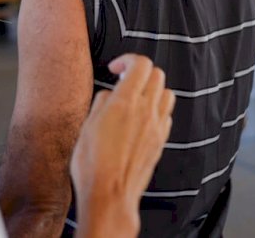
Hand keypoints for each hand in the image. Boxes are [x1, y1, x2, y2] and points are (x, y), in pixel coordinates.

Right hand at [70, 54, 175, 237]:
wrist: (110, 195)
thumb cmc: (92, 164)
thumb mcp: (87, 125)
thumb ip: (102, 103)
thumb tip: (110, 94)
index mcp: (125, 103)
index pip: (141, 64)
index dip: (128, 60)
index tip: (115, 68)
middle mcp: (146, 112)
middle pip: (157, 75)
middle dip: (140, 71)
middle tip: (124, 79)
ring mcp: (157, 127)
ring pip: (167, 93)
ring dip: (153, 89)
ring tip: (136, 98)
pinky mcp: (160, 142)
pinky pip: (166, 115)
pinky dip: (157, 109)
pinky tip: (141, 119)